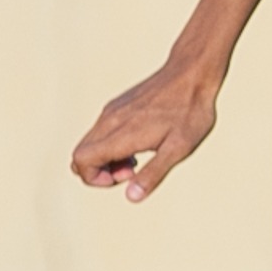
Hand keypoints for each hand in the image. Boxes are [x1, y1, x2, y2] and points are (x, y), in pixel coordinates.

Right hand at [71, 60, 220, 200]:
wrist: (192, 73)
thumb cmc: (189, 112)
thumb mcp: (178, 149)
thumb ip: (153, 173)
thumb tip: (132, 197)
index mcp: (121, 134)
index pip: (82, 161)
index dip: (95, 179)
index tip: (125, 178)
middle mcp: (109, 121)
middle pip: (79, 155)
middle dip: (98, 172)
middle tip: (131, 170)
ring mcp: (112, 111)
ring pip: (89, 143)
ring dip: (105, 159)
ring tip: (137, 159)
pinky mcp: (118, 105)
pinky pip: (100, 132)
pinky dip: (110, 146)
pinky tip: (140, 144)